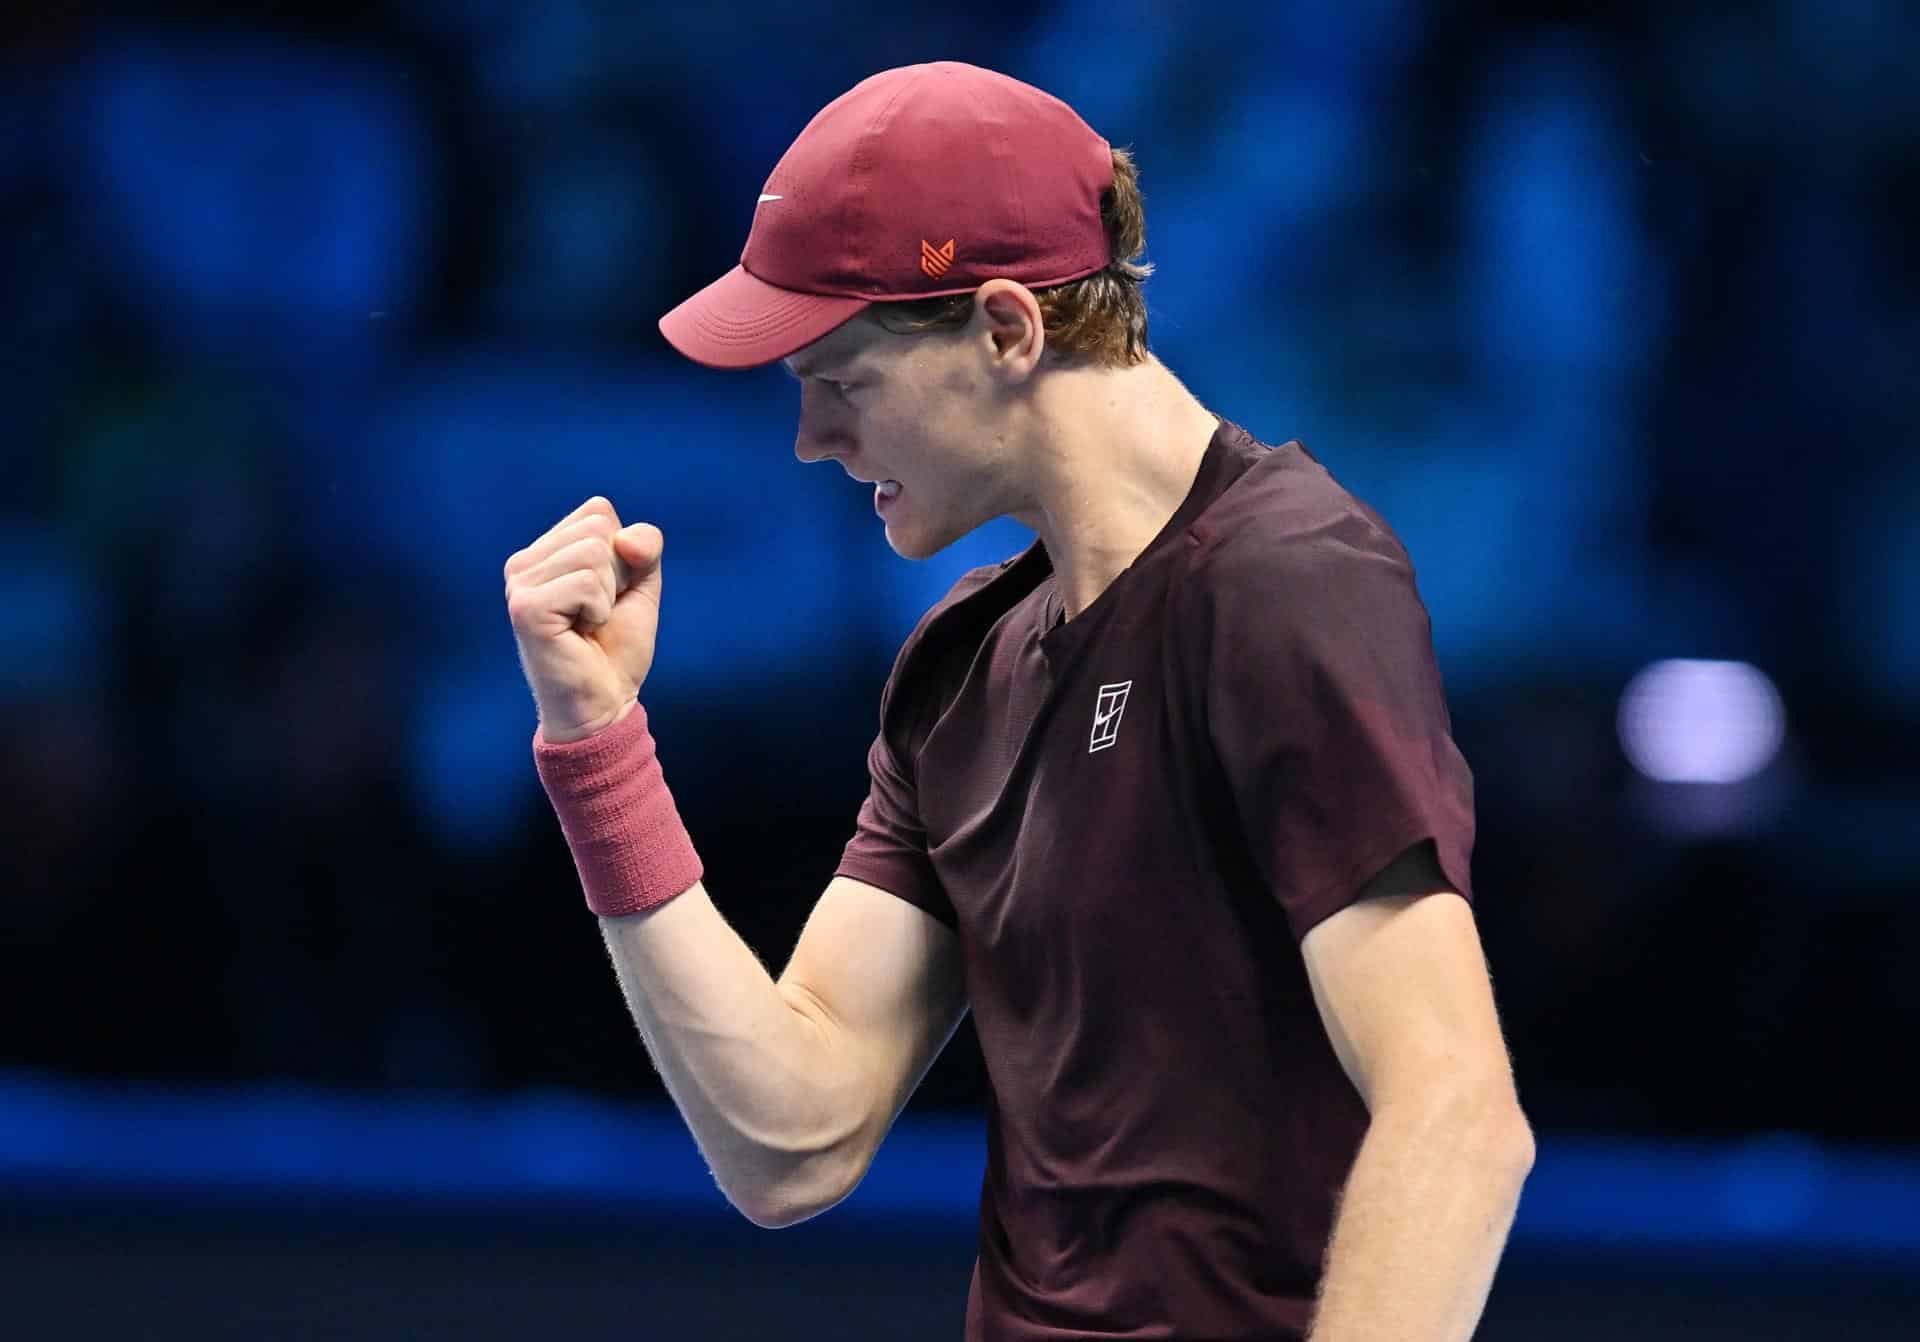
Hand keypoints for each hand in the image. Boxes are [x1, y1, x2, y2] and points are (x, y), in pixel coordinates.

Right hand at [504, 496, 664, 743]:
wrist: (605, 703)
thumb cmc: (616, 647)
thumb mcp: (641, 585)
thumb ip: (645, 547)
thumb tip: (626, 538)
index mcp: (545, 551)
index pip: (599, 511)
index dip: (624, 554)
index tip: (608, 594)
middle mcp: (524, 562)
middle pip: (599, 529)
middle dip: (618, 575)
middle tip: (598, 614)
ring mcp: (519, 583)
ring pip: (595, 554)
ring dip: (609, 597)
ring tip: (588, 625)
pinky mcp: (525, 608)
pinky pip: (587, 584)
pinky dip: (600, 610)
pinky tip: (580, 632)